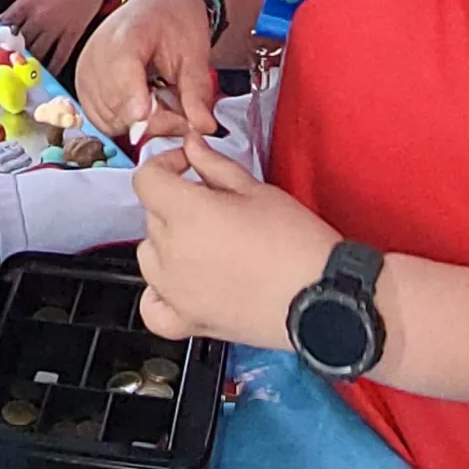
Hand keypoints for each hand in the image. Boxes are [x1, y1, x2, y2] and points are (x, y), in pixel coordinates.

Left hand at [0, 0, 109, 65]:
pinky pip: (59, 57)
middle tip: (7, 65)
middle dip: (13, 54)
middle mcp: (38, 19)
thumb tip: (6, 21)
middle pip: (19, 43)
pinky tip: (47, 75)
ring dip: (30, 64)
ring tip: (24, 73)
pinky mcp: (72, 35)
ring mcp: (55, 29)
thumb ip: (21, 6)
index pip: (5, 25)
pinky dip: (52, 68)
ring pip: (37, 54)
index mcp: (26, 4)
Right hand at [72, 0, 222, 144]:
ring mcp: (86, 70)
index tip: (144, 117)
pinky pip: (101, 119)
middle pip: (117, 102)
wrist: (157, 5)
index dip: (132, 98)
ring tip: (158, 103)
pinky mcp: (82, 85)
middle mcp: (98, 52)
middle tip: (179, 115)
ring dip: (138, 123)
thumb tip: (204, 126)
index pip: (122, 69)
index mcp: (128, 34)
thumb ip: (197, 93)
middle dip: (152, 120)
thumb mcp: (195, 55)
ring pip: (109, 118)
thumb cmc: (175, 24)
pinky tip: (140, 105)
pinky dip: (123, 121)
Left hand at [131, 136, 337, 352]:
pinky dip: (160, 294)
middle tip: (212, 204)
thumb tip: (192, 147)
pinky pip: (153, 306)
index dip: (164, 165)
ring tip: (203, 243)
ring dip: (168, 243)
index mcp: (187, 213)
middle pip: (152, 215)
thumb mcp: (257, 191)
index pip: (147, 180)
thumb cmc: (296, 244)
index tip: (185, 166)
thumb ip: (215, 166)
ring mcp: (175, 290)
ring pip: (149, 256)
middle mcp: (172, 252)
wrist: (321, 297)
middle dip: (176, 202)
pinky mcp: (187, 321)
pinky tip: (180, 284)